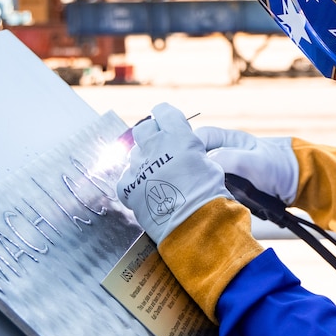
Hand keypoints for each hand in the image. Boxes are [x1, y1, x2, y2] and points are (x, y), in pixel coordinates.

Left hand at [117, 104, 230, 244]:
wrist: (193, 225)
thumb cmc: (207, 195)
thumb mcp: (209, 164)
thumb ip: (191, 150)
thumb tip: (186, 150)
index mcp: (178, 136)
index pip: (163, 111)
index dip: (165, 116)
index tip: (167, 123)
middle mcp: (155, 146)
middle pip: (143, 129)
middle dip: (150, 136)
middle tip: (160, 148)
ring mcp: (139, 166)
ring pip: (135, 154)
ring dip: (144, 161)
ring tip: (157, 178)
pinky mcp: (127, 186)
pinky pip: (126, 178)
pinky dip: (134, 183)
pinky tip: (146, 192)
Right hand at [196, 126, 298, 203]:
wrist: (296, 184)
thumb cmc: (279, 166)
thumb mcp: (254, 162)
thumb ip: (229, 159)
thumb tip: (204, 165)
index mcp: (228, 140)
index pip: (201, 137)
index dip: (190, 146)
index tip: (185, 161)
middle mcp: (224, 153)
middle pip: (198, 158)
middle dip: (192, 169)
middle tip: (188, 182)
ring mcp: (226, 170)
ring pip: (203, 175)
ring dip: (200, 184)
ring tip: (196, 194)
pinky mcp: (229, 186)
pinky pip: (213, 188)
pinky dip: (209, 194)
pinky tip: (207, 201)